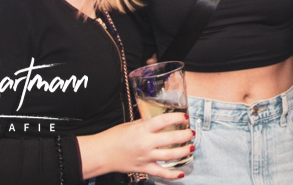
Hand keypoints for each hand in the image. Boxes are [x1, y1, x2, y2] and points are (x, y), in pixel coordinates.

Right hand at [78, 111, 193, 179]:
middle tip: (191, 133)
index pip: (163, 120)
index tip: (185, 116)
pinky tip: (181, 173)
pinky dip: (172, 175)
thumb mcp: (131, 125)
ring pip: (170, 155)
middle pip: (171, 138)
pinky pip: (160, 173)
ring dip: (183, 152)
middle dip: (185, 135)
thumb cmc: (113, 137)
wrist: (101, 154)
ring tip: (191, 147)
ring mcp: (146, 157)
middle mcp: (146, 143)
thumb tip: (159, 121)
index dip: (177, 117)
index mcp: (142, 129)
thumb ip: (145, 124)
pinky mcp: (143, 168)